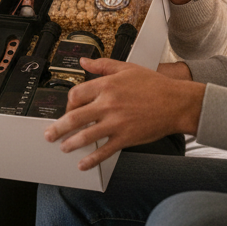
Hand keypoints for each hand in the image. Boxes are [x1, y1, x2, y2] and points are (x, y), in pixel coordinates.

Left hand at [43, 59, 203, 170]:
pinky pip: (104, 151)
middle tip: (49, 134)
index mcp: (106, 85)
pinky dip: (91, 159)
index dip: (68, 103)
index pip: (76, 95)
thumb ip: (102, 65)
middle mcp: (108, 104)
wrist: (177, 103)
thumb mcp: (126, 68)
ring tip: (63, 148)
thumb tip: (83, 61)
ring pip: (85, 136)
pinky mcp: (125, 138)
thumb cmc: (154, 85)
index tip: (68, 109)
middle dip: (58, 128)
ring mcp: (116, 123)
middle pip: (74, 118)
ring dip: (70, 143)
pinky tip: (83, 164)